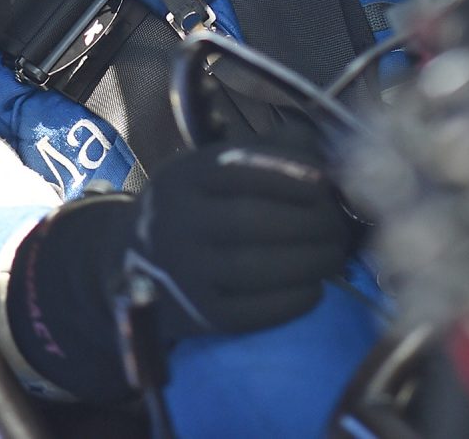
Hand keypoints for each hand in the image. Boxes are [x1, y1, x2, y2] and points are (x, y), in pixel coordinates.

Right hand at [127, 127, 354, 341]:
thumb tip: (323, 156)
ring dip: (310, 262)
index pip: (244, 171)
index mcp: (186, 177)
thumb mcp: (210, 166)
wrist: (129, 259)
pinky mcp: (197, 316)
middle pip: (253, 221)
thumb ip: (266, 152)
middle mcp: (178, 222)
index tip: (327, 184)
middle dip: (311, 223)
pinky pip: (251, 313)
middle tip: (339, 227)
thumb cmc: (191, 205)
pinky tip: (314, 290)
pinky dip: (293, 301)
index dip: (293, 176)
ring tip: (334, 256)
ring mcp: (185, 273)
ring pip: (255, 268)